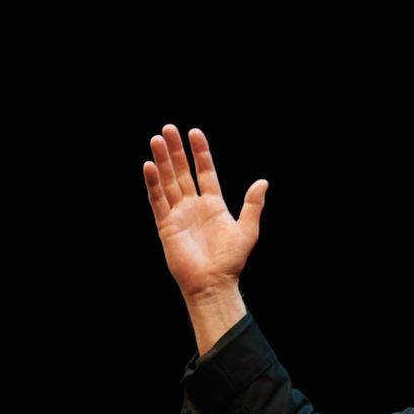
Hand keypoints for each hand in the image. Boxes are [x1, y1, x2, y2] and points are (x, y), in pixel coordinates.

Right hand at [144, 124, 268, 300]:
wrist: (213, 284)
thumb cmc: (231, 261)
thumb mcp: (247, 230)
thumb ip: (253, 205)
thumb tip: (262, 182)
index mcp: (214, 205)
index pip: (205, 172)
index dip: (200, 153)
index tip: (194, 133)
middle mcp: (194, 206)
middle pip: (182, 172)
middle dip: (176, 151)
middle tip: (168, 129)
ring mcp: (178, 214)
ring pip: (168, 181)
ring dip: (163, 161)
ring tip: (156, 140)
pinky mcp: (165, 225)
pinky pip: (157, 200)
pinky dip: (153, 183)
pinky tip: (150, 166)